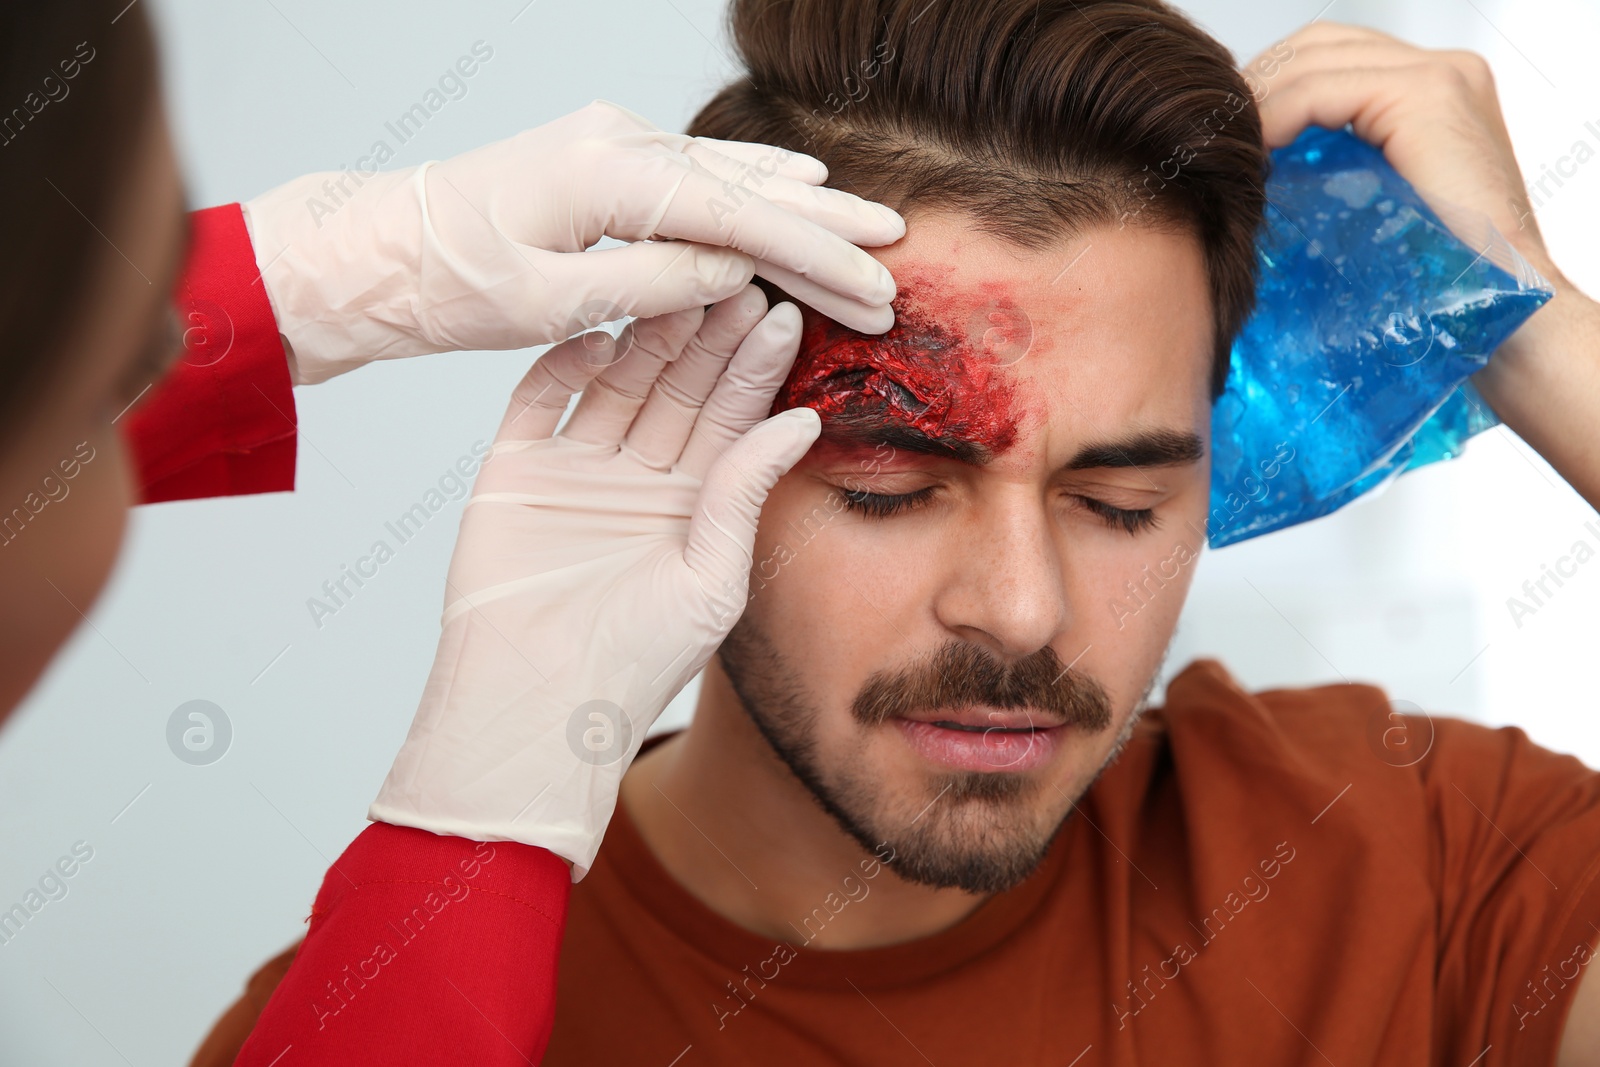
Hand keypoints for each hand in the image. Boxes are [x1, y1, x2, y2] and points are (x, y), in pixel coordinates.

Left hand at [244, 100, 903, 383]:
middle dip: (827, 227)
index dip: (815, 257)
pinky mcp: (604, 155)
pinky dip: (756, 179)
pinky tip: (796, 177)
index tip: (874, 286)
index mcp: (607, 178)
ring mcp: (611, 141)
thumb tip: (735, 271)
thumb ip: (648, 285)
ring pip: (731, 172)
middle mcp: (617, 144)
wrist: (374, 247)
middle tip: (897, 256)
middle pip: (748, 187)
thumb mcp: (546, 304)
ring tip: (869, 222)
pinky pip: (700, 168)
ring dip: (803, 202)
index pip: (739, 220)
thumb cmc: (445, 284)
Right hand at [369, 284, 819, 876]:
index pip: (731, 418)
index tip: (786, 310)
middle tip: (738, 270)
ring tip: (682, 277)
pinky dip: (563, 364)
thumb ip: (744, 491)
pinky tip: (600, 326)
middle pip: (678, 387)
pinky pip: (540, 402)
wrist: (533, 707)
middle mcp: (638, 478)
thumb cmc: (634, 662)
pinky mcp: (515, 472)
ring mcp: (576, 469)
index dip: (755, 366)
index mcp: (692, 505)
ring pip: (617, 382)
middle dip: (709, 332)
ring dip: (648, 333)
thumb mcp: (712, 578)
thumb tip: (802, 421)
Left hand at [1249, 22, 1599, 510]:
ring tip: (1221, 152)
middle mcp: (1443, 71)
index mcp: (1432, 92)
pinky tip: (1249, 157)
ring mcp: (1442, 76)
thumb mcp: (1363, 214)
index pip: (1324, 60)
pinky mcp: (1431, 95)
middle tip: (1208, 143)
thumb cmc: (1431, 291)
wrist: (1499, 321)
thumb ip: (1322, 175)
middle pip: (1316, 46)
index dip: (1264, 94)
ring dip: (1256, 103)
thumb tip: (1238, 176)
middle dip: (1255, 88)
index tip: (1217, 144)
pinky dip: (1275, 118)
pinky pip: (1323, 89)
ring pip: (1314, 58)